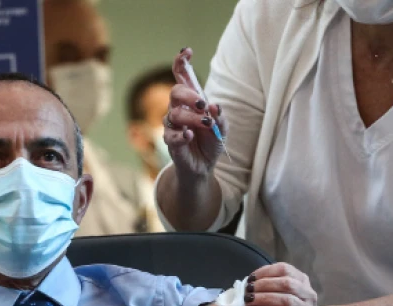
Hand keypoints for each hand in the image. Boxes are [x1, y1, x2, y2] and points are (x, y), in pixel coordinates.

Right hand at [163, 48, 226, 178]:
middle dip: (189, 95)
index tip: (187, 52)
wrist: (205, 165)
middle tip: (203, 105)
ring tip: (206, 125)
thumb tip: (214, 107)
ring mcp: (173, 125)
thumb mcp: (222, 128)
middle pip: (175, 92)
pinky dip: (181, 135)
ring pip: (174, 114)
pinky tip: (190, 136)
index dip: (181, 63)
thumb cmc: (211, 142)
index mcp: (191, 101)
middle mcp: (179, 109)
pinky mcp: (170, 141)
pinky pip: (171, 135)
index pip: (181, 77)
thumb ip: (220, 117)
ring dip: (191, 118)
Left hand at [245, 263, 328, 305]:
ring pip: (287, 301)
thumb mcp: (286, 295)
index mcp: (302, 282)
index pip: (285, 269)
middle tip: (247, 290)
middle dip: (264, 285)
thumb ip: (271, 287)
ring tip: (248, 300)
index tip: (250, 278)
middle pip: (287, 283)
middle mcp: (307, 295)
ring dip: (264, 299)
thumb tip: (247, 284)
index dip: (265, 272)